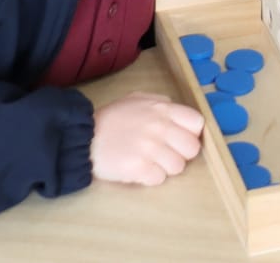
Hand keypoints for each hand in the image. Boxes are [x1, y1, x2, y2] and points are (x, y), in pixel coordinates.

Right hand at [90, 92, 204, 186]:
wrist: (82, 138)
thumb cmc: (111, 119)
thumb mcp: (137, 100)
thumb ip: (160, 103)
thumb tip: (177, 112)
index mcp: (162, 109)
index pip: (197, 123)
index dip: (190, 133)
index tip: (180, 139)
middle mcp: (160, 127)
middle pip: (191, 149)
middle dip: (181, 154)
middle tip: (165, 154)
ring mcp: (150, 149)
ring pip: (178, 167)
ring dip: (165, 168)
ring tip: (149, 162)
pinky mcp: (138, 168)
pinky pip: (159, 179)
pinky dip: (150, 178)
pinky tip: (139, 170)